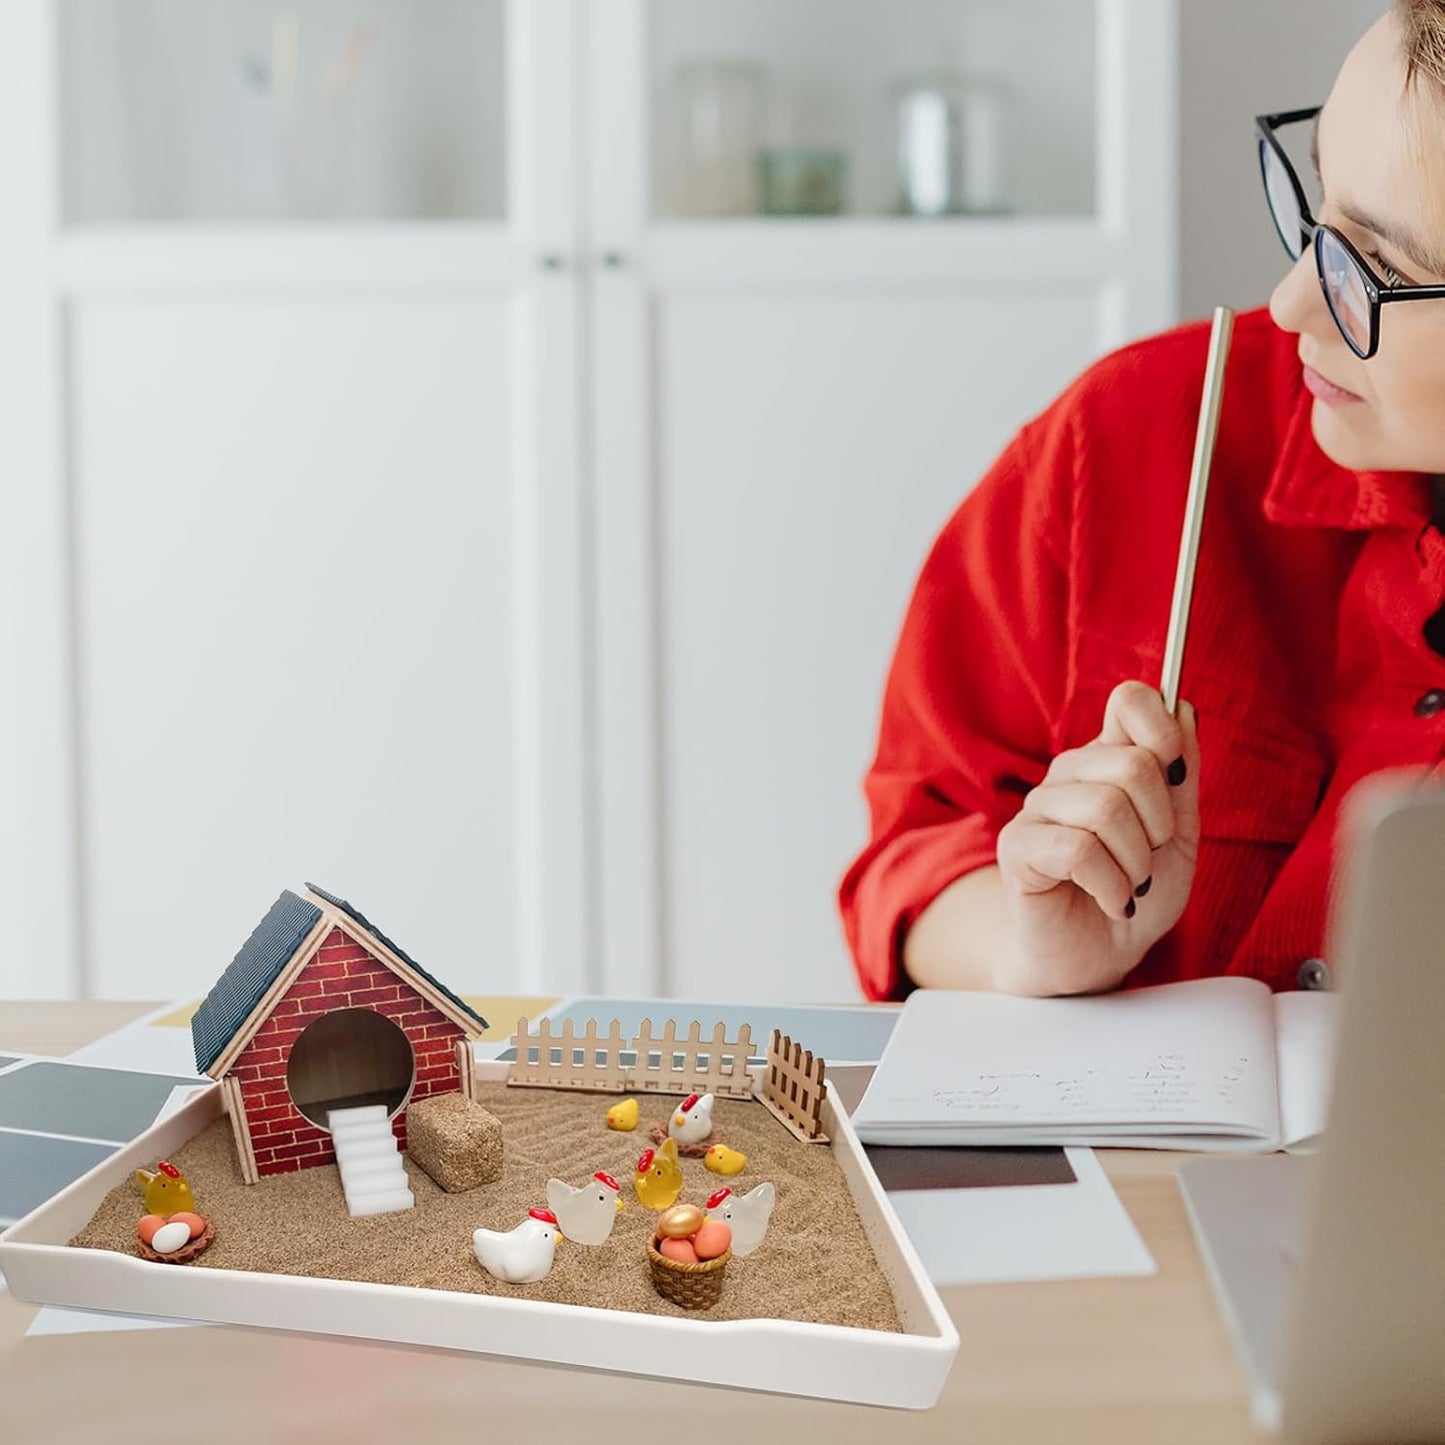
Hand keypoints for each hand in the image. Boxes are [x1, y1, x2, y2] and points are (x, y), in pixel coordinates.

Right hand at [992, 681, 1200, 994]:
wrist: (1097, 956)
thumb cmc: (1135, 893)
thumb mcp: (1178, 835)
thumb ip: (1181, 776)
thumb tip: (1183, 709)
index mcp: (1109, 760)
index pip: (1130, 700)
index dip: (1163, 726)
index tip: (1178, 773)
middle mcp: (1070, 774)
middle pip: (1132, 764)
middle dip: (1161, 824)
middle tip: (1150, 859)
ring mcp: (1038, 807)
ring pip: (1106, 809)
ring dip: (1137, 863)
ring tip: (1132, 887)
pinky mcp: (1017, 846)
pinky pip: (1077, 849)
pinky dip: (1112, 886)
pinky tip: (1113, 901)